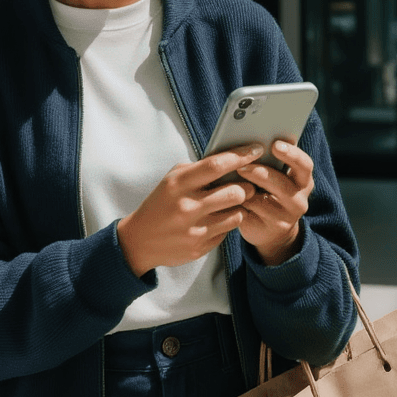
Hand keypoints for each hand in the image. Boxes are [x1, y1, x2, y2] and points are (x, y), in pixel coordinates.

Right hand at [117, 148, 259, 277]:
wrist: (140, 240)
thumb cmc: (160, 204)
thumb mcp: (171, 180)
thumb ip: (197, 169)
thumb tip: (230, 158)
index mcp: (178, 184)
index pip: (216, 165)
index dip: (241, 156)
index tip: (256, 149)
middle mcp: (187, 207)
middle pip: (235, 192)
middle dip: (247, 186)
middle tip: (247, 184)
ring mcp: (194, 230)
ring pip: (236, 214)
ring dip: (239, 206)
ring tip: (233, 202)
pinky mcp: (200, 248)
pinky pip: (227, 231)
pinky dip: (227, 222)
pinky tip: (218, 218)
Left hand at [235, 139, 313, 265]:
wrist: (268, 228)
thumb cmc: (265, 192)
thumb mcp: (271, 175)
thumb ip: (266, 160)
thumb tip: (246, 140)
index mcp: (302, 179)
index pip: (304, 165)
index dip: (291, 154)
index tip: (275, 144)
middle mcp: (300, 198)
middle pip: (285, 184)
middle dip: (263, 172)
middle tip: (243, 164)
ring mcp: (288, 216)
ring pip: (267, 200)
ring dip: (248, 187)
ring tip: (233, 176)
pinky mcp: (272, 228)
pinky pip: (253, 214)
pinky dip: (240, 202)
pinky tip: (228, 195)